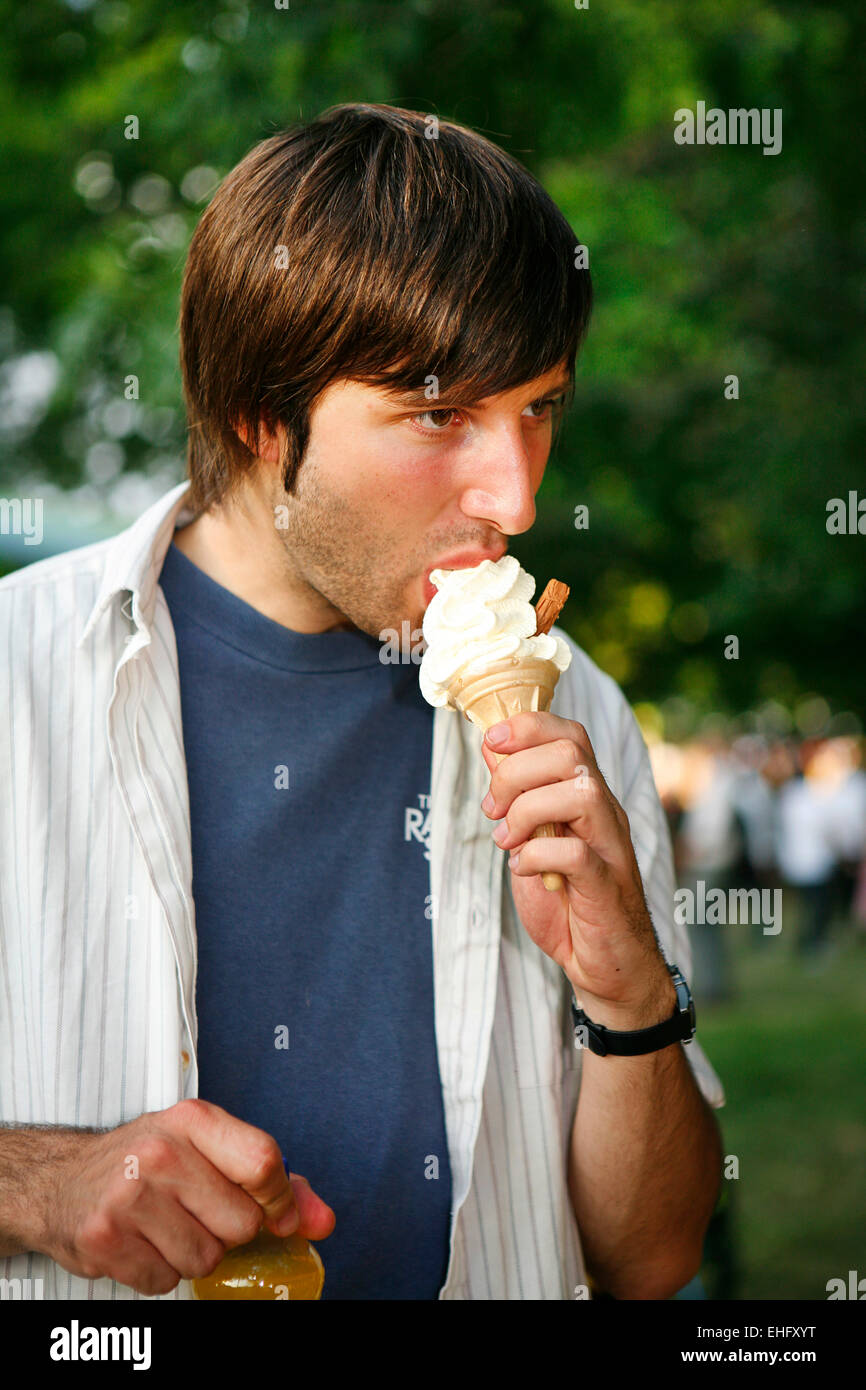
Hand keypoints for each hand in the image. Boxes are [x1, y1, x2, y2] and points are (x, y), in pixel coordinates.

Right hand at [30, 1100, 335, 1295]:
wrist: (61, 1181)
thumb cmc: (144, 1162)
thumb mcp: (207, 1150)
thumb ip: (271, 1182)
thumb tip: (321, 1220)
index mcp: (193, 1121)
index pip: (263, 1161)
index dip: (279, 1198)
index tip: (273, 1211)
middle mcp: (160, 1153)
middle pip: (241, 1223)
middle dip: (227, 1228)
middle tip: (194, 1209)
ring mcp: (129, 1197)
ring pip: (206, 1259)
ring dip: (193, 1253)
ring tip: (164, 1225)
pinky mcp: (105, 1239)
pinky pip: (166, 1281)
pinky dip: (159, 1272)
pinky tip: (141, 1243)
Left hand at [480, 712, 675, 1028]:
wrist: (606, 964)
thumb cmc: (569, 902)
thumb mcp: (532, 841)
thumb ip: (517, 797)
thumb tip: (492, 749)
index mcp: (587, 796)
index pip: (569, 734)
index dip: (528, 726)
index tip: (491, 741)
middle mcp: (605, 813)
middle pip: (570, 753)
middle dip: (516, 771)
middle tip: (493, 809)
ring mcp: (611, 847)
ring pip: (581, 792)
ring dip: (528, 809)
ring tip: (507, 839)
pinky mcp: (607, 886)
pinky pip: (576, 853)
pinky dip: (537, 854)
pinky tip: (523, 868)